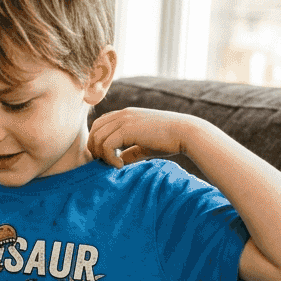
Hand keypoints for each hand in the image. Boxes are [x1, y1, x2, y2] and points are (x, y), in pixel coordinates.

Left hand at [87, 107, 201, 167]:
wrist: (185, 133)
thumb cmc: (169, 140)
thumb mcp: (144, 145)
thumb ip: (129, 152)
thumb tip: (118, 163)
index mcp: (125, 115)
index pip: (100, 125)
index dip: (98, 141)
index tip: (108, 157)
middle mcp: (123, 114)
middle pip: (94, 130)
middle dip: (95, 148)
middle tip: (107, 163)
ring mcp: (124, 120)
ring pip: (98, 138)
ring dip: (102, 155)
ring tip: (116, 165)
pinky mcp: (128, 129)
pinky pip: (107, 145)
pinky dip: (109, 158)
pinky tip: (120, 165)